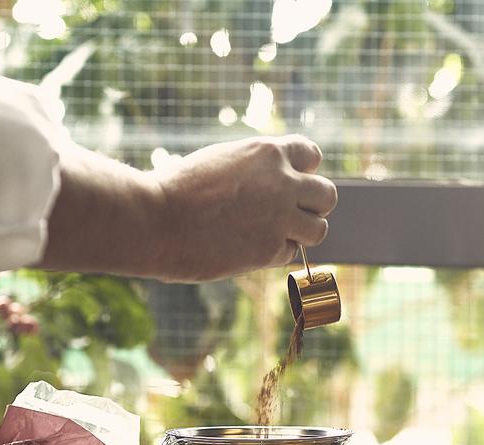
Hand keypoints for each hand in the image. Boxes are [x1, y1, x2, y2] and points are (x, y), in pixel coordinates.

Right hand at [150, 135, 337, 281]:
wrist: (156, 219)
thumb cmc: (176, 190)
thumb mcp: (221, 162)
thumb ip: (254, 169)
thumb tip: (274, 183)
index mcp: (267, 152)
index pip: (312, 155)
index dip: (302, 171)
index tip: (288, 183)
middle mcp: (282, 182)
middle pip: (327, 195)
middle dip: (311, 205)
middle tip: (287, 214)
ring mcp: (280, 218)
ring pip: (319, 229)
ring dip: (300, 233)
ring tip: (273, 234)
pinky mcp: (270, 250)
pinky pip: (289, 254)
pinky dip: (274, 254)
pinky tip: (248, 249)